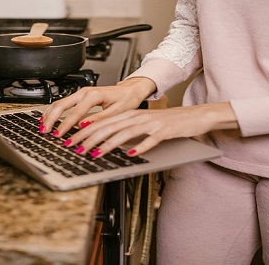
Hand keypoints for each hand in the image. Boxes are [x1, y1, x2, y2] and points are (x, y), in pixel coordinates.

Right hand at [40, 77, 156, 136]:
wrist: (130, 90)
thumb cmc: (126, 100)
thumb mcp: (117, 112)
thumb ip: (99, 118)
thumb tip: (83, 125)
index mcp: (94, 95)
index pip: (75, 113)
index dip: (65, 125)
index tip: (59, 135)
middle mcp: (85, 91)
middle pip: (61, 104)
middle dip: (51, 119)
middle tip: (44, 131)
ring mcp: (81, 92)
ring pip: (59, 102)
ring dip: (50, 114)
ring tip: (43, 127)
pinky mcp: (80, 95)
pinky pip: (63, 102)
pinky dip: (54, 110)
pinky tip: (48, 118)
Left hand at [67, 102, 237, 157]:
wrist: (195, 116)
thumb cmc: (169, 122)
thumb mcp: (143, 125)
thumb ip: (126, 131)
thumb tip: (105, 142)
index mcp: (130, 114)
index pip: (102, 122)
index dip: (85, 131)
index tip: (72, 140)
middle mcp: (138, 117)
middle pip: (109, 126)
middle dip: (89, 138)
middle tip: (76, 148)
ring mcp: (151, 124)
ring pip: (125, 132)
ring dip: (108, 143)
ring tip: (95, 153)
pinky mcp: (165, 131)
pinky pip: (150, 140)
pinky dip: (140, 146)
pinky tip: (130, 154)